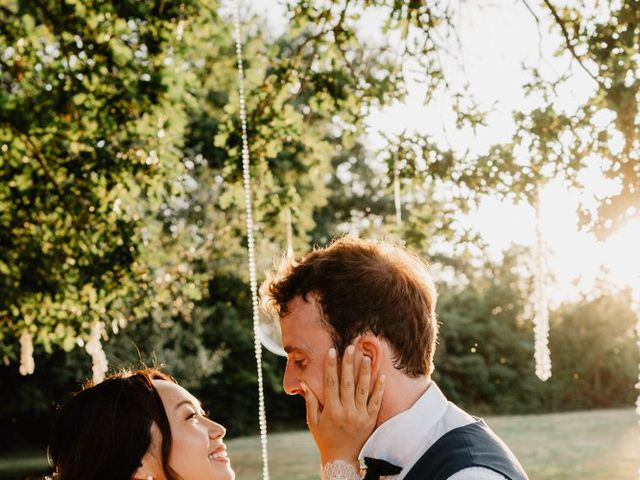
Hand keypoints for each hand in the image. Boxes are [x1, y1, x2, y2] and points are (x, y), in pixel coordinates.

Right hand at [302, 345, 384, 469]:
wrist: (341, 459)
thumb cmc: (324, 439)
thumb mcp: (313, 421)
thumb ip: (310, 402)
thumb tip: (303, 383)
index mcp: (331, 410)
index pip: (331, 383)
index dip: (331, 366)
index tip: (331, 351)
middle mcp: (346, 411)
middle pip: (347, 382)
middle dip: (348, 363)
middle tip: (350, 347)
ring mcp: (360, 415)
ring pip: (363, 390)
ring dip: (364, 372)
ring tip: (366, 357)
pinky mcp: (370, 420)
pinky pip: (376, 402)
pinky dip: (379, 388)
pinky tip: (381, 375)